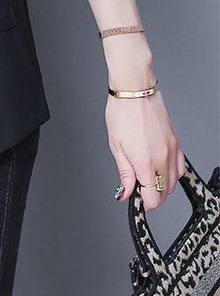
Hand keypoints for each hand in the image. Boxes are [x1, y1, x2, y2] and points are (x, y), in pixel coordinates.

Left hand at [106, 89, 185, 211]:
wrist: (135, 91)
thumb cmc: (122, 113)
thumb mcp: (116, 147)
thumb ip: (124, 173)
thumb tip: (125, 193)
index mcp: (145, 162)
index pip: (153, 198)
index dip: (144, 204)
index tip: (136, 200)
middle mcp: (162, 158)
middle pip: (164, 193)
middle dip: (152, 196)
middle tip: (137, 187)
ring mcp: (172, 151)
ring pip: (174, 182)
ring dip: (162, 185)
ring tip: (146, 175)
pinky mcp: (176, 143)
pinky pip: (180, 167)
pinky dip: (172, 173)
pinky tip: (159, 167)